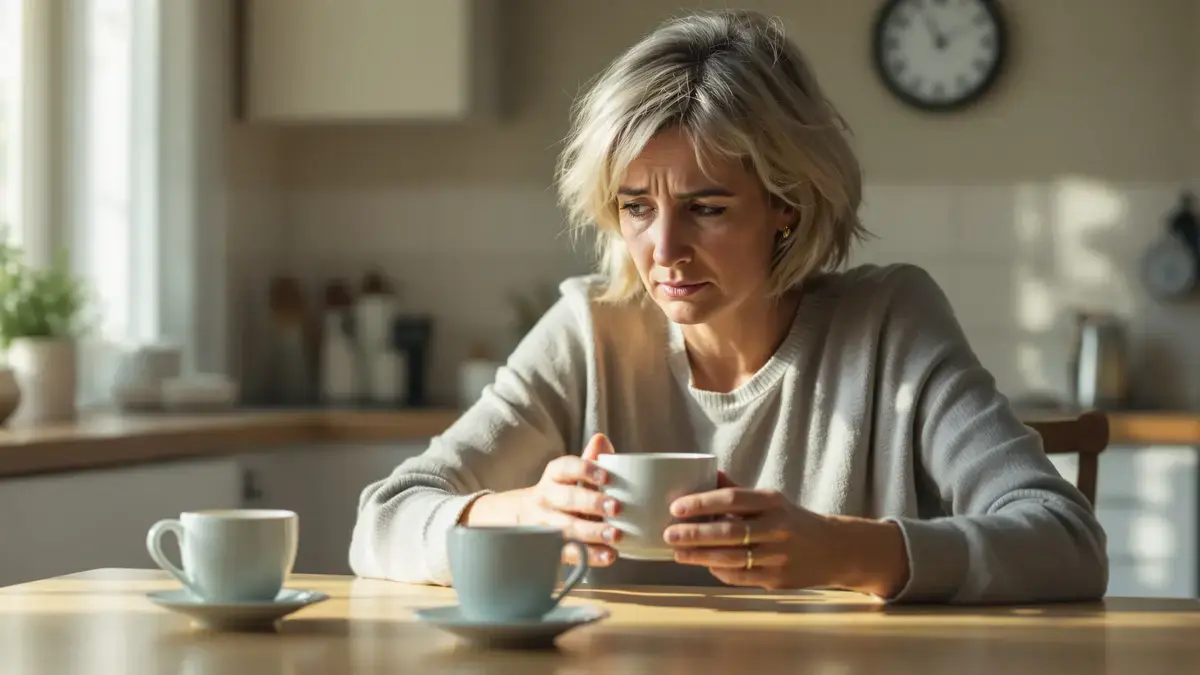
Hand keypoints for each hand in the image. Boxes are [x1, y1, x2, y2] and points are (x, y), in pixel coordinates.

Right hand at [518, 433, 621, 566]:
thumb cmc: (559, 493)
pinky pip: (568, 553)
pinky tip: (608, 555)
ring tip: (615, 535)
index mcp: (553, 477)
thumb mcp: (570, 475)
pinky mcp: (549, 548)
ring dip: (592, 532)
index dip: (584, 470)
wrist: (523, 518)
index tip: (605, 476)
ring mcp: (545, 525)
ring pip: (566, 528)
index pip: (565, 468)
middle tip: (615, 507)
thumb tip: (601, 439)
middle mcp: (546, 499)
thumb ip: (589, 459)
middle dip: (591, 503)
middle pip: (566, 499)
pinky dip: (589, 555)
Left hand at [663, 473, 909, 595]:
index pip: (732, 499)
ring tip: (677, 552)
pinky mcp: (778, 579)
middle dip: (694, 534)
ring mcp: (779, 556)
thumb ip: (739, 490)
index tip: (676, 508)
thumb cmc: (793, 520)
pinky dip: (718, 571)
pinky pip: (740, 577)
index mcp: (773, 502)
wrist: (834, 549)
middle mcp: (777, 528)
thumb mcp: (772, 500)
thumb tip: (708, 473)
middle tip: (668, 534)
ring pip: (731, 558)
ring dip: (699, 556)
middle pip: (728, 532)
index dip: (701, 503)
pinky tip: (704, 564)